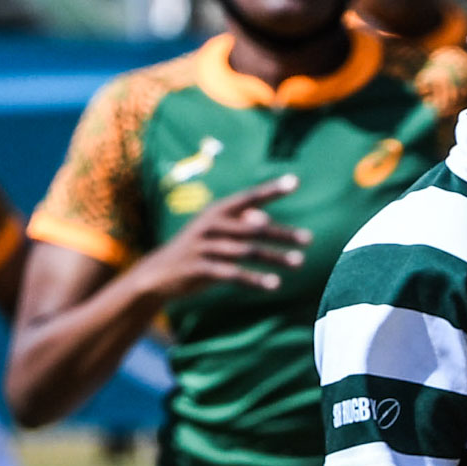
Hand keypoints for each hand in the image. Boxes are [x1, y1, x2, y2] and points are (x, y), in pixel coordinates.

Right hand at [129, 176, 308, 296]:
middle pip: (253, 228)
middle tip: (309, 240)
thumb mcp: (217, 231)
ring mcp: (203, 247)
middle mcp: (210, 225)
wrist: (158, 274)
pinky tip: (274, 284)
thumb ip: (242, 222)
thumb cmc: (198, 249)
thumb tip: (266, 217)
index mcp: (217, 212)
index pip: (248, 197)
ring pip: (246, 251)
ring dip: (274, 257)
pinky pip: (232, 274)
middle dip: (282, 234)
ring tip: (300, 263)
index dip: (270, 189)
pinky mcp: (198, 269)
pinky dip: (254, 279)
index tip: (294, 181)